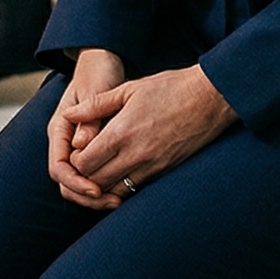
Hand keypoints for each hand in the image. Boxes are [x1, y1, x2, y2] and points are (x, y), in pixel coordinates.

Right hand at [46, 49, 127, 208]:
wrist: (103, 61)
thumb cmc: (98, 71)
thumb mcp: (95, 88)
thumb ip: (90, 116)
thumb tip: (80, 145)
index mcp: (60, 127)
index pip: (58, 167)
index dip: (76, 182)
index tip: (96, 190)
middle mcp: (65, 140)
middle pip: (66, 181)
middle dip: (85, 196)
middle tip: (112, 202)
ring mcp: (77, 146)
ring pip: (78, 182)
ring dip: (95, 196)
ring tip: (119, 201)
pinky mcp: (92, 148)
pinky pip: (92, 175)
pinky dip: (104, 186)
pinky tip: (123, 190)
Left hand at [62, 64, 236, 205]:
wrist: (210, 99)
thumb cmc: (168, 88)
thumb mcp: (128, 89)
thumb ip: (95, 105)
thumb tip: (69, 115)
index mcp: (122, 132)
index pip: (85, 163)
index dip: (75, 160)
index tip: (78, 149)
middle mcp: (136, 154)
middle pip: (96, 181)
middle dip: (86, 174)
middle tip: (87, 160)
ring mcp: (152, 166)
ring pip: (116, 190)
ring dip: (104, 183)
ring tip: (103, 166)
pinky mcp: (165, 172)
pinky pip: (136, 188)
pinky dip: (124, 184)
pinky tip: (123, 169)